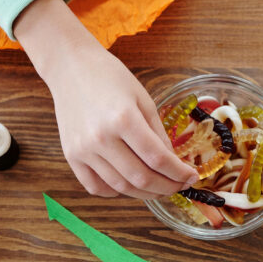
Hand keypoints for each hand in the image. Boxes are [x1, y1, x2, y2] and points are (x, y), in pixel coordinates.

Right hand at [15, 0, 197, 197]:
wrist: (71, 68)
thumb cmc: (109, 77)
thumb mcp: (143, 99)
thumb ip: (158, 133)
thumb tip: (172, 162)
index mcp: (123, 119)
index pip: (158, 158)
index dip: (179, 172)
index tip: (191, 177)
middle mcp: (101, 138)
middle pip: (140, 177)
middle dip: (166, 187)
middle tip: (179, 186)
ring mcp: (83, 150)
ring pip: (120, 186)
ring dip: (144, 193)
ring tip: (159, 188)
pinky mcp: (71, 156)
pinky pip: (95, 186)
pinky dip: (116, 192)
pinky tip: (130, 185)